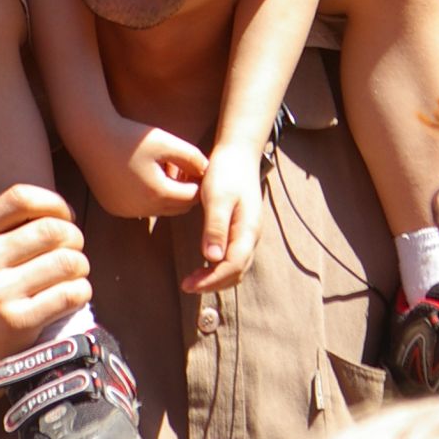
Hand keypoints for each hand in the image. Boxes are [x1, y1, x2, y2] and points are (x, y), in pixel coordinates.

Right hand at [0, 184, 91, 438]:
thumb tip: (59, 211)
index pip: (20, 197)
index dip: (53, 203)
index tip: (64, 217)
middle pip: (51, 230)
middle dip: (74, 237)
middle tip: (74, 250)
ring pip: (68, 261)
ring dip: (81, 266)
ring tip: (75, 273)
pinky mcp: (17, 323)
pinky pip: (70, 294)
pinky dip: (82, 291)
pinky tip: (75, 295)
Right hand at [68, 109, 206, 220]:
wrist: (91, 136)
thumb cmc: (131, 137)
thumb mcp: (168, 142)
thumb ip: (193, 158)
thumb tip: (207, 172)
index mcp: (158, 193)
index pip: (192, 198)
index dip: (199, 184)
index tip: (200, 169)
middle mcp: (142, 209)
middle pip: (177, 208)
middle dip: (185, 192)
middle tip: (185, 171)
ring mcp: (126, 211)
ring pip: (159, 209)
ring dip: (167, 196)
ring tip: (164, 170)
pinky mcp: (114, 208)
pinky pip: (140, 208)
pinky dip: (148, 197)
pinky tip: (144, 175)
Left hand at [181, 141, 264, 293]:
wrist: (238, 153)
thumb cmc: (227, 172)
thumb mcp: (218, 197)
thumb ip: (216, 227)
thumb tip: (211, 258)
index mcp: (248, 230)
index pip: (233, 266)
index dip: (211, 279)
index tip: (188, 284)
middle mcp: (251, 236)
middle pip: (236, 271)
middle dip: (213, 283)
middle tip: (186, 285)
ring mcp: (248, 233)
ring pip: (236, 267)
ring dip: (216, 277)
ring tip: (193, 280)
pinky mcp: (241, 229)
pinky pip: (234, 257)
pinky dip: (219, 267)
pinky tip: (204, 265)